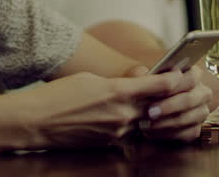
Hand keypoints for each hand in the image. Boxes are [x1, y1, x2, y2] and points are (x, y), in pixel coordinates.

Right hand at [26, 70, 184, 147]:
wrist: (36, 121)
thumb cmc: (59, 94)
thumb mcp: (92, 79)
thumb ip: (118, 83)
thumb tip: (132, 86)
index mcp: (119, 91)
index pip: (160, 86)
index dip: (174, 80)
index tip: (182, 75)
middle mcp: (122, 114)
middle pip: (157, 106)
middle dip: (166, 99)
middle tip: (175, 91)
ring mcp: (116, 132)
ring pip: (142, 122)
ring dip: (146, 114)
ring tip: (143, 105)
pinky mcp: (108, 144)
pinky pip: (126, 133)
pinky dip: (126, 125)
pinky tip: (115, 118)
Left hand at [133, 66, 212, 141]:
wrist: (146, 108)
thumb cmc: (146, 89)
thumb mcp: (141, 78)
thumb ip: (142, 76)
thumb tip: (145, 75)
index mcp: (192, 74)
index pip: (191, 78)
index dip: (174, 86)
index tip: (155, 92)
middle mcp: (201, 92)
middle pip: (190, 100)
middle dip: (169, 107)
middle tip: (150, 112)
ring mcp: (201, 111)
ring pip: (189, 118)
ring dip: (167, 123)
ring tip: (148, 124)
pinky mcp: (196, 128)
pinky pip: (188, 133)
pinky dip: (169, 134)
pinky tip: (153, 132)